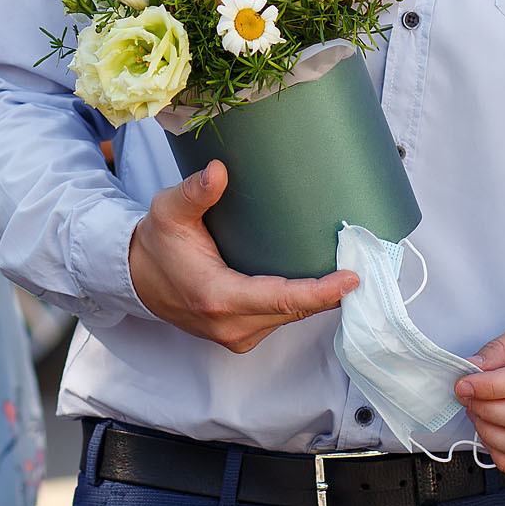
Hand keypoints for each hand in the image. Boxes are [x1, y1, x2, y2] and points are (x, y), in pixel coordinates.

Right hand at [128, 160, 355, 352]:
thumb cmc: (157, 243)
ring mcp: (235, 334)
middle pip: (294, 311)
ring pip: (289, 318)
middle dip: (331, 293)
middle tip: (367, 263)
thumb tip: (219, 171)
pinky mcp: (239, 334)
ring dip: (319, 299)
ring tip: (351, 269)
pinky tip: (323, 283)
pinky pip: (279, 320)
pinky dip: (302, 303)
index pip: (281, 299)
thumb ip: (195, 193)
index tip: (352, 278)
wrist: (136, 276)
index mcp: (217, 297)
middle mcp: (230, 324)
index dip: (320, 292)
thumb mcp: (169, 211)